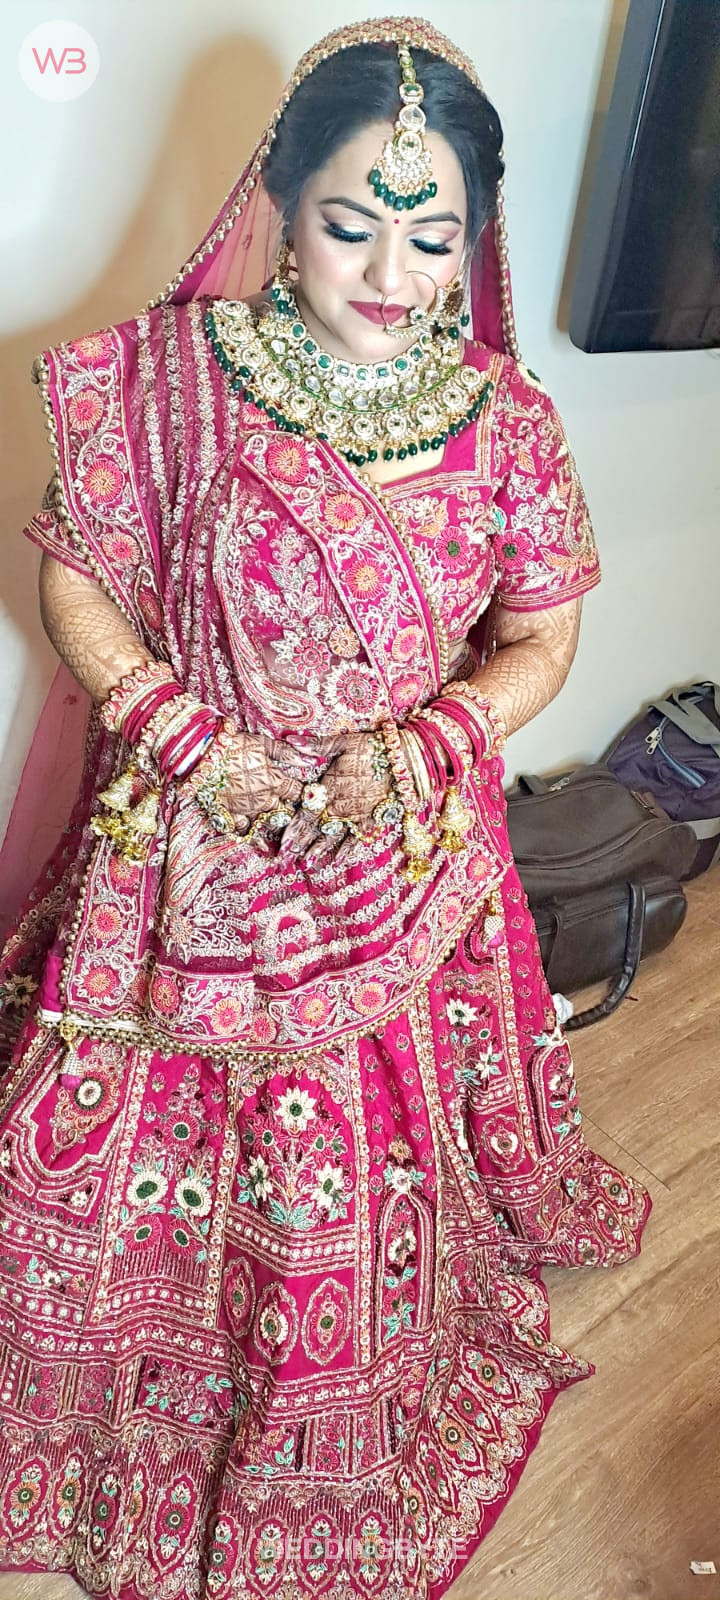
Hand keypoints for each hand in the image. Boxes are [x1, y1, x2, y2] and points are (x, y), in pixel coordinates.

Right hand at [219, 724, 302, 827]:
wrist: (198, 754)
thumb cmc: (231, 744)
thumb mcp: (261, 743)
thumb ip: (287, 753)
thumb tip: (311, 761)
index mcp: (273, 782)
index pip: (296, 792)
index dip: (302, 792)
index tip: (304, 791)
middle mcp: (262, 800)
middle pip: (284, 811)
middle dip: (288, 808)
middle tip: (288, 804)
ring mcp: (245, 810)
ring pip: (266, 823)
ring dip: (271, 821)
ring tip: (272, 817)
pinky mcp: (227, 815)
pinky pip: (242, 831)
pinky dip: (249, 831)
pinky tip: (254, 833)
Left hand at [277, 731, 391, 868]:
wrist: (407, 760)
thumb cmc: (375, 747)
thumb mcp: (343, 742)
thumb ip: (316, 746)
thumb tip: (290, 740)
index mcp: (330, 787)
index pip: (306, 813)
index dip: (292, 829)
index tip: (281, 844)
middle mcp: (341, 805)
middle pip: (315, 829)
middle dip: (299, 845)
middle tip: (285, 861)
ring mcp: (356, 815)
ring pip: (333, 837)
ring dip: (318, 851)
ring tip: (306, 865)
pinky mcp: (372, 819)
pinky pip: (357, 838)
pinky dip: (347, 850)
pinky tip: (337, 861)